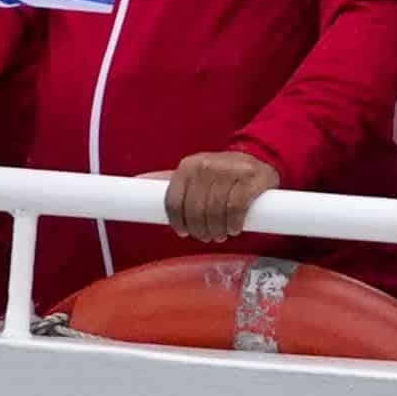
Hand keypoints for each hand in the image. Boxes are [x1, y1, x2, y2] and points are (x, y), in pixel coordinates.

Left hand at [166, 145, 283, 241]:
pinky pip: (236, 208)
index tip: (184, 232)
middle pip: (195, 210)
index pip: (174, 201)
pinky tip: (234, 228)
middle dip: (200, 230)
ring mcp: (229, 171)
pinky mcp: (250, 179)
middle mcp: (206, 165)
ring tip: (220, 234)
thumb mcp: (194, 172)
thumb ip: (169, 178)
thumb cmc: (221, 172)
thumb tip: (138, 181)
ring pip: (215, 211)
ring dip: (217, 230)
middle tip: (206, 236)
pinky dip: (233, 224)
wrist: (258, 158)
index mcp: (187, 166)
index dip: (178, 222)